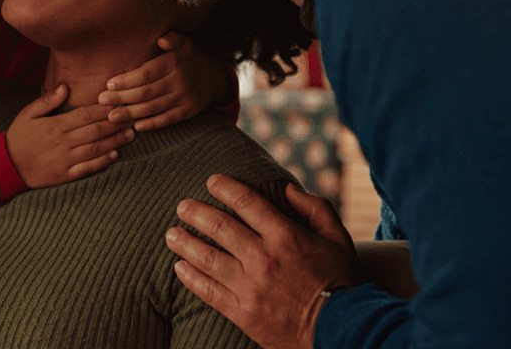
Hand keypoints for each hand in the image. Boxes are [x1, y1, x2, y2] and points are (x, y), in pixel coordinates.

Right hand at [5, 84, 135, 188]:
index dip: (105, 109)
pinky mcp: (64, 176)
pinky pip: (87, 168)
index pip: (86, 114)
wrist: (5, 166)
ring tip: (130, 134)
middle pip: (95, 130)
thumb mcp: (28, 114)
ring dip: (115, 141)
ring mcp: (64, 160)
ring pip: (95, 149)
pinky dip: (102, 162)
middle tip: (132, 117)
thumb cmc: (18, 137)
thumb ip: (47, 100)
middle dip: (116, 123)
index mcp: (55, 125)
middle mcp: (62, 142)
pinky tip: (115, 155)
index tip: (120, 104)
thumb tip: (66, 86)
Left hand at [98, 32, 228, 130]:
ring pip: (153, 107)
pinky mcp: (188, 111)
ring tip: (112, 116)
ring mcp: (184, 98)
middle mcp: (179, 81)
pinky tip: (136, 125)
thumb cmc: (189, 57)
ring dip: (131, 113)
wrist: (214, 76)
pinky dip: (151, 124)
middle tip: (102, 101)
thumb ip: (172, 38)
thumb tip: (161, 39)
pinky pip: (167, 119)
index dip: (126, 81)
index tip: (109, 84)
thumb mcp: (184, 42)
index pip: (145, 74)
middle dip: (122, 98)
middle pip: (146, 92)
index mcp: (173, 63)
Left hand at [165, 175, 357, 348]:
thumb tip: (288, 188)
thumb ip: (315, 208)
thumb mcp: (338, 237)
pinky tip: (179, 268)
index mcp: (286, 236)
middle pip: (220, 227)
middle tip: (182, 206)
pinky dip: (190, 278)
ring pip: (208, 258)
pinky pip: (208, 292)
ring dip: (186, 243)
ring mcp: (250, 287)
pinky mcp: (242, 312)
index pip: (248, 203)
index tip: (211, 181)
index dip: (226, 188)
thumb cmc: (339, 280)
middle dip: (196, 213)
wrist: (339, 329)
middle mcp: (264, 258)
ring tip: (171, 234)